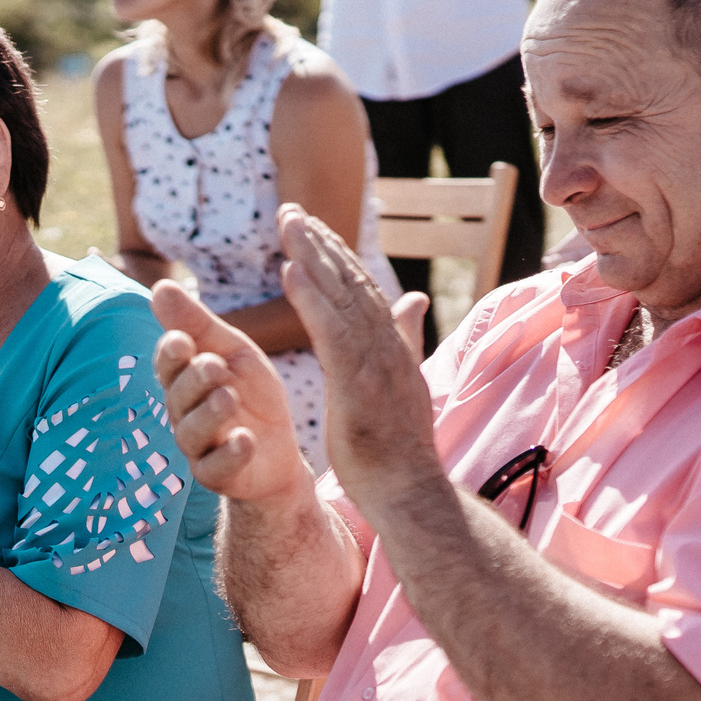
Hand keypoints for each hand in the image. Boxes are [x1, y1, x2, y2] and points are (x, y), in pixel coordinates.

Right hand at [154, 278, 320, 502]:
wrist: (281, 448)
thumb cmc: (252, 394)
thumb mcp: (234, 352)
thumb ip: (199, 324)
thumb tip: (159, 286)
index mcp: (185, 378)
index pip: (169, 362)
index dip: (172, 353)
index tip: (182, 341)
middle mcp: (183, 412)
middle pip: (178, 395)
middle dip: (194, 379)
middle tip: (214, 366)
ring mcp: (197, 447)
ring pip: (191, 431)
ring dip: (209, 414)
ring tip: (228, 398)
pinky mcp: (217, 476)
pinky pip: (216, 468)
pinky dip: (230, 454)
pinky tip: (246, 439)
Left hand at [275, 204, 441, 510]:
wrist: (409, 491)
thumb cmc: (399, 448)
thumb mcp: (403, 384)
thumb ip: (405, 338)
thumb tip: (414, 299)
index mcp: (391, 347)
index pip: (362, 289)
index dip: (336, 255)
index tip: (310, 227)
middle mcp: (385, 346)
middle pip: (351, 282)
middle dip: (319, 243)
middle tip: (289, 210)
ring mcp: (374, 363)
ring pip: (341, 297)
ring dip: (313, 257)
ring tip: (287, 225)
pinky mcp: (357, 383)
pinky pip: (330, 333)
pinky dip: (312, 299)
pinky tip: (291, 272)